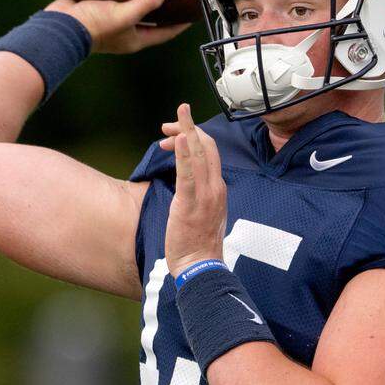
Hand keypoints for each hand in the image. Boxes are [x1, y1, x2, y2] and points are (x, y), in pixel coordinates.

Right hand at [45, 0, 190, 54]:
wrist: (58, 28)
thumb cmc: (91, 28)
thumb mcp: (123, 15)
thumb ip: (146, 1)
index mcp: (135, 39)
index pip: (166, 32)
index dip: (181, 23)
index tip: (193, 11)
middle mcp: (124, 31)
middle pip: (151, 20)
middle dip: (164, 9)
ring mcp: (109, 21)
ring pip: (132, 7)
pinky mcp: (96, 9)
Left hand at [161, 103, 227, 277]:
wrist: (201, 267)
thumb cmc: (198, 243)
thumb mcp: (205, 212)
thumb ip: (201, 194)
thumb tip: (190, 183)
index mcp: (218, 188)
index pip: (210, 152)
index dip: (194, 137)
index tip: (175, 136)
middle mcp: (216, 187)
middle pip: (206, 146)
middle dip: (188, 128)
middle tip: (166, 126)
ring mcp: (205, 195)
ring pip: (199, 155)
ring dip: (186, 131)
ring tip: (175, 117)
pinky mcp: (190, 203)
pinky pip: (188, 174)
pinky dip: (184, 155)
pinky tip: (180, 139)